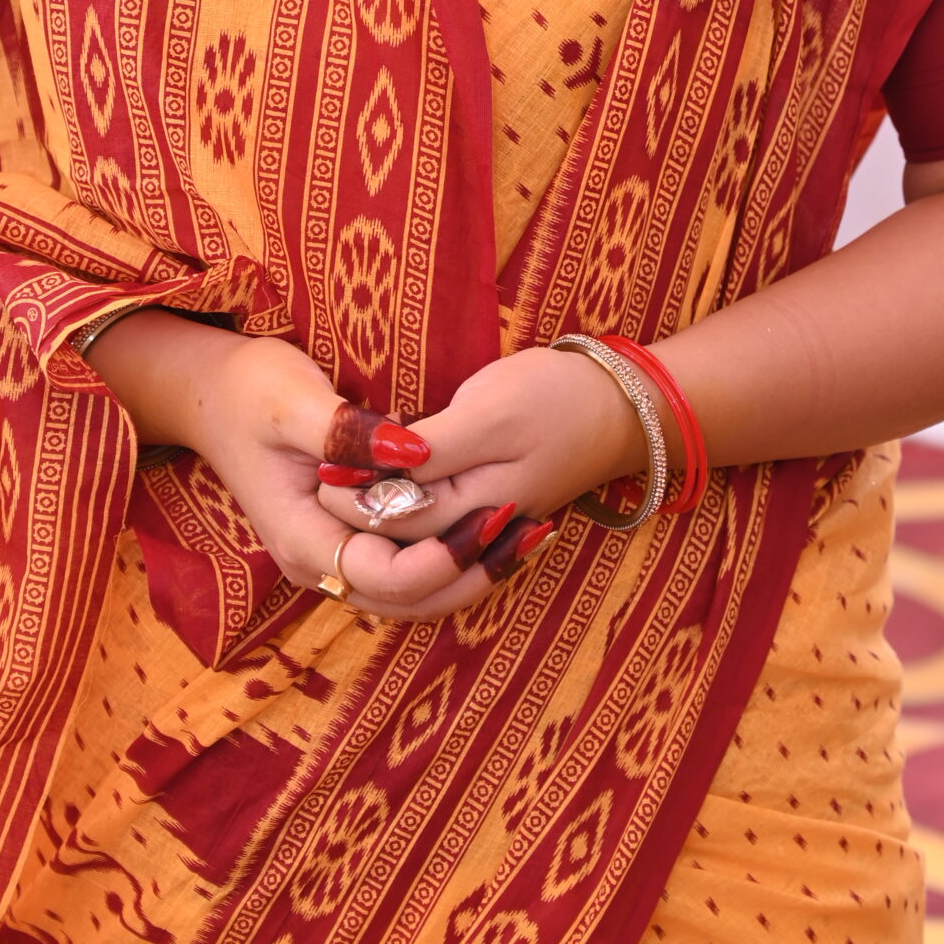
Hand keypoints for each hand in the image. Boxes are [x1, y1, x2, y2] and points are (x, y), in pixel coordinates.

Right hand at [91, 317, 559, 622]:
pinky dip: (452, 558)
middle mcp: (319, 564)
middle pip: (409, 602)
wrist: (212, 394)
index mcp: (303, 539)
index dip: (441, 559)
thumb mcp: (290, 399)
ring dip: (471, 572)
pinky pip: (407, 569)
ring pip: (413, 595)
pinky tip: (495, 528)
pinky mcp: (347, 541)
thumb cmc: (249, 389)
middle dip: (472, 575)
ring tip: (530, 536)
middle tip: (532, 534)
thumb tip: (408, 451)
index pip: (384, 577)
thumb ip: (345, 433)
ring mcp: (332, 558)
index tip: (490, 519)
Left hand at [316, 344, 644, 561]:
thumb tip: (375, 472)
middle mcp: (477, 533)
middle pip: (399, 541)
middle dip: (357, 516)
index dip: (349, 493)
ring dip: (379, 525)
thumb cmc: (556, 397)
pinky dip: (408, 525)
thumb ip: (431, 448)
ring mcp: (489, 528)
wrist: (625, 406)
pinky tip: (387, 505)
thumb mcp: (489, 411)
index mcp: (472, 509)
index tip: (318, 464)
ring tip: (343, 491)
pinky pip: (440, 537)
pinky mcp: (495, 514)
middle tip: (320, 478)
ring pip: (418, 546)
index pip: (389, 517)